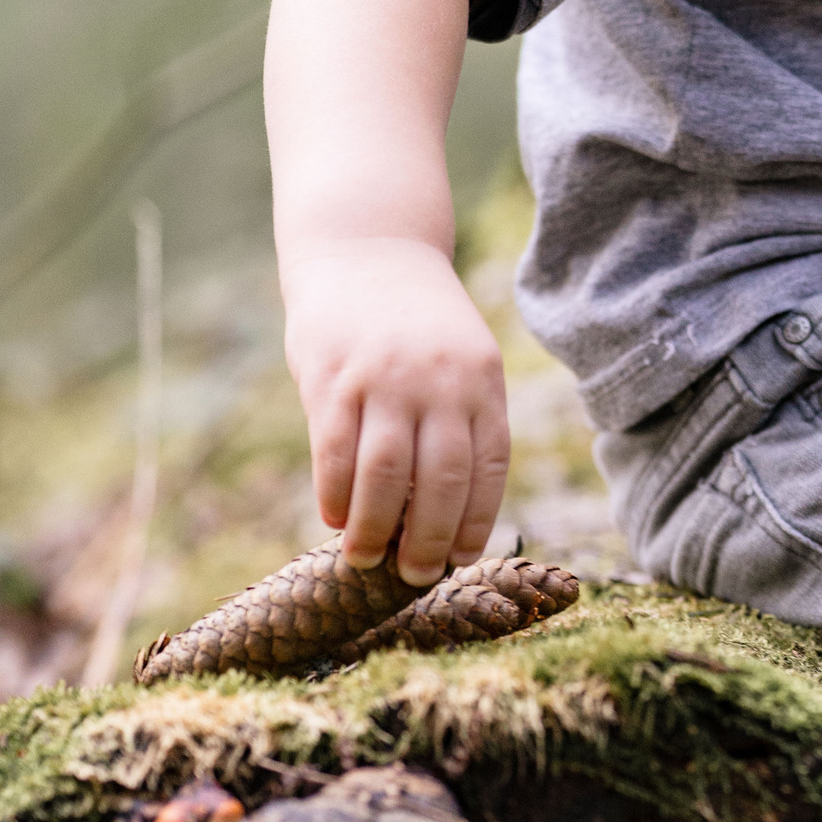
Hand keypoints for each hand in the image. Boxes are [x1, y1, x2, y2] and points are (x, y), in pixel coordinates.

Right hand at [281, 236, 512, 584]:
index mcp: (482, 380)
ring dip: (375, 528)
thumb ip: (458, 421)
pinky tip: (334, 519)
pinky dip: (335, 494)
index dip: (475, 521)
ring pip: (385, 474)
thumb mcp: (459, 359)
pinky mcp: (334, 377)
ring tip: (365, 561)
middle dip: (428, 539)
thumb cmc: (415, 323)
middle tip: (414, 577)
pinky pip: (335, 451)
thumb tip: (446, 514)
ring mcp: (385, 378)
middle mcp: (440, 381)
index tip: (460, 559)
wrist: (366, 245)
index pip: (488, 467)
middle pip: (441, 480)